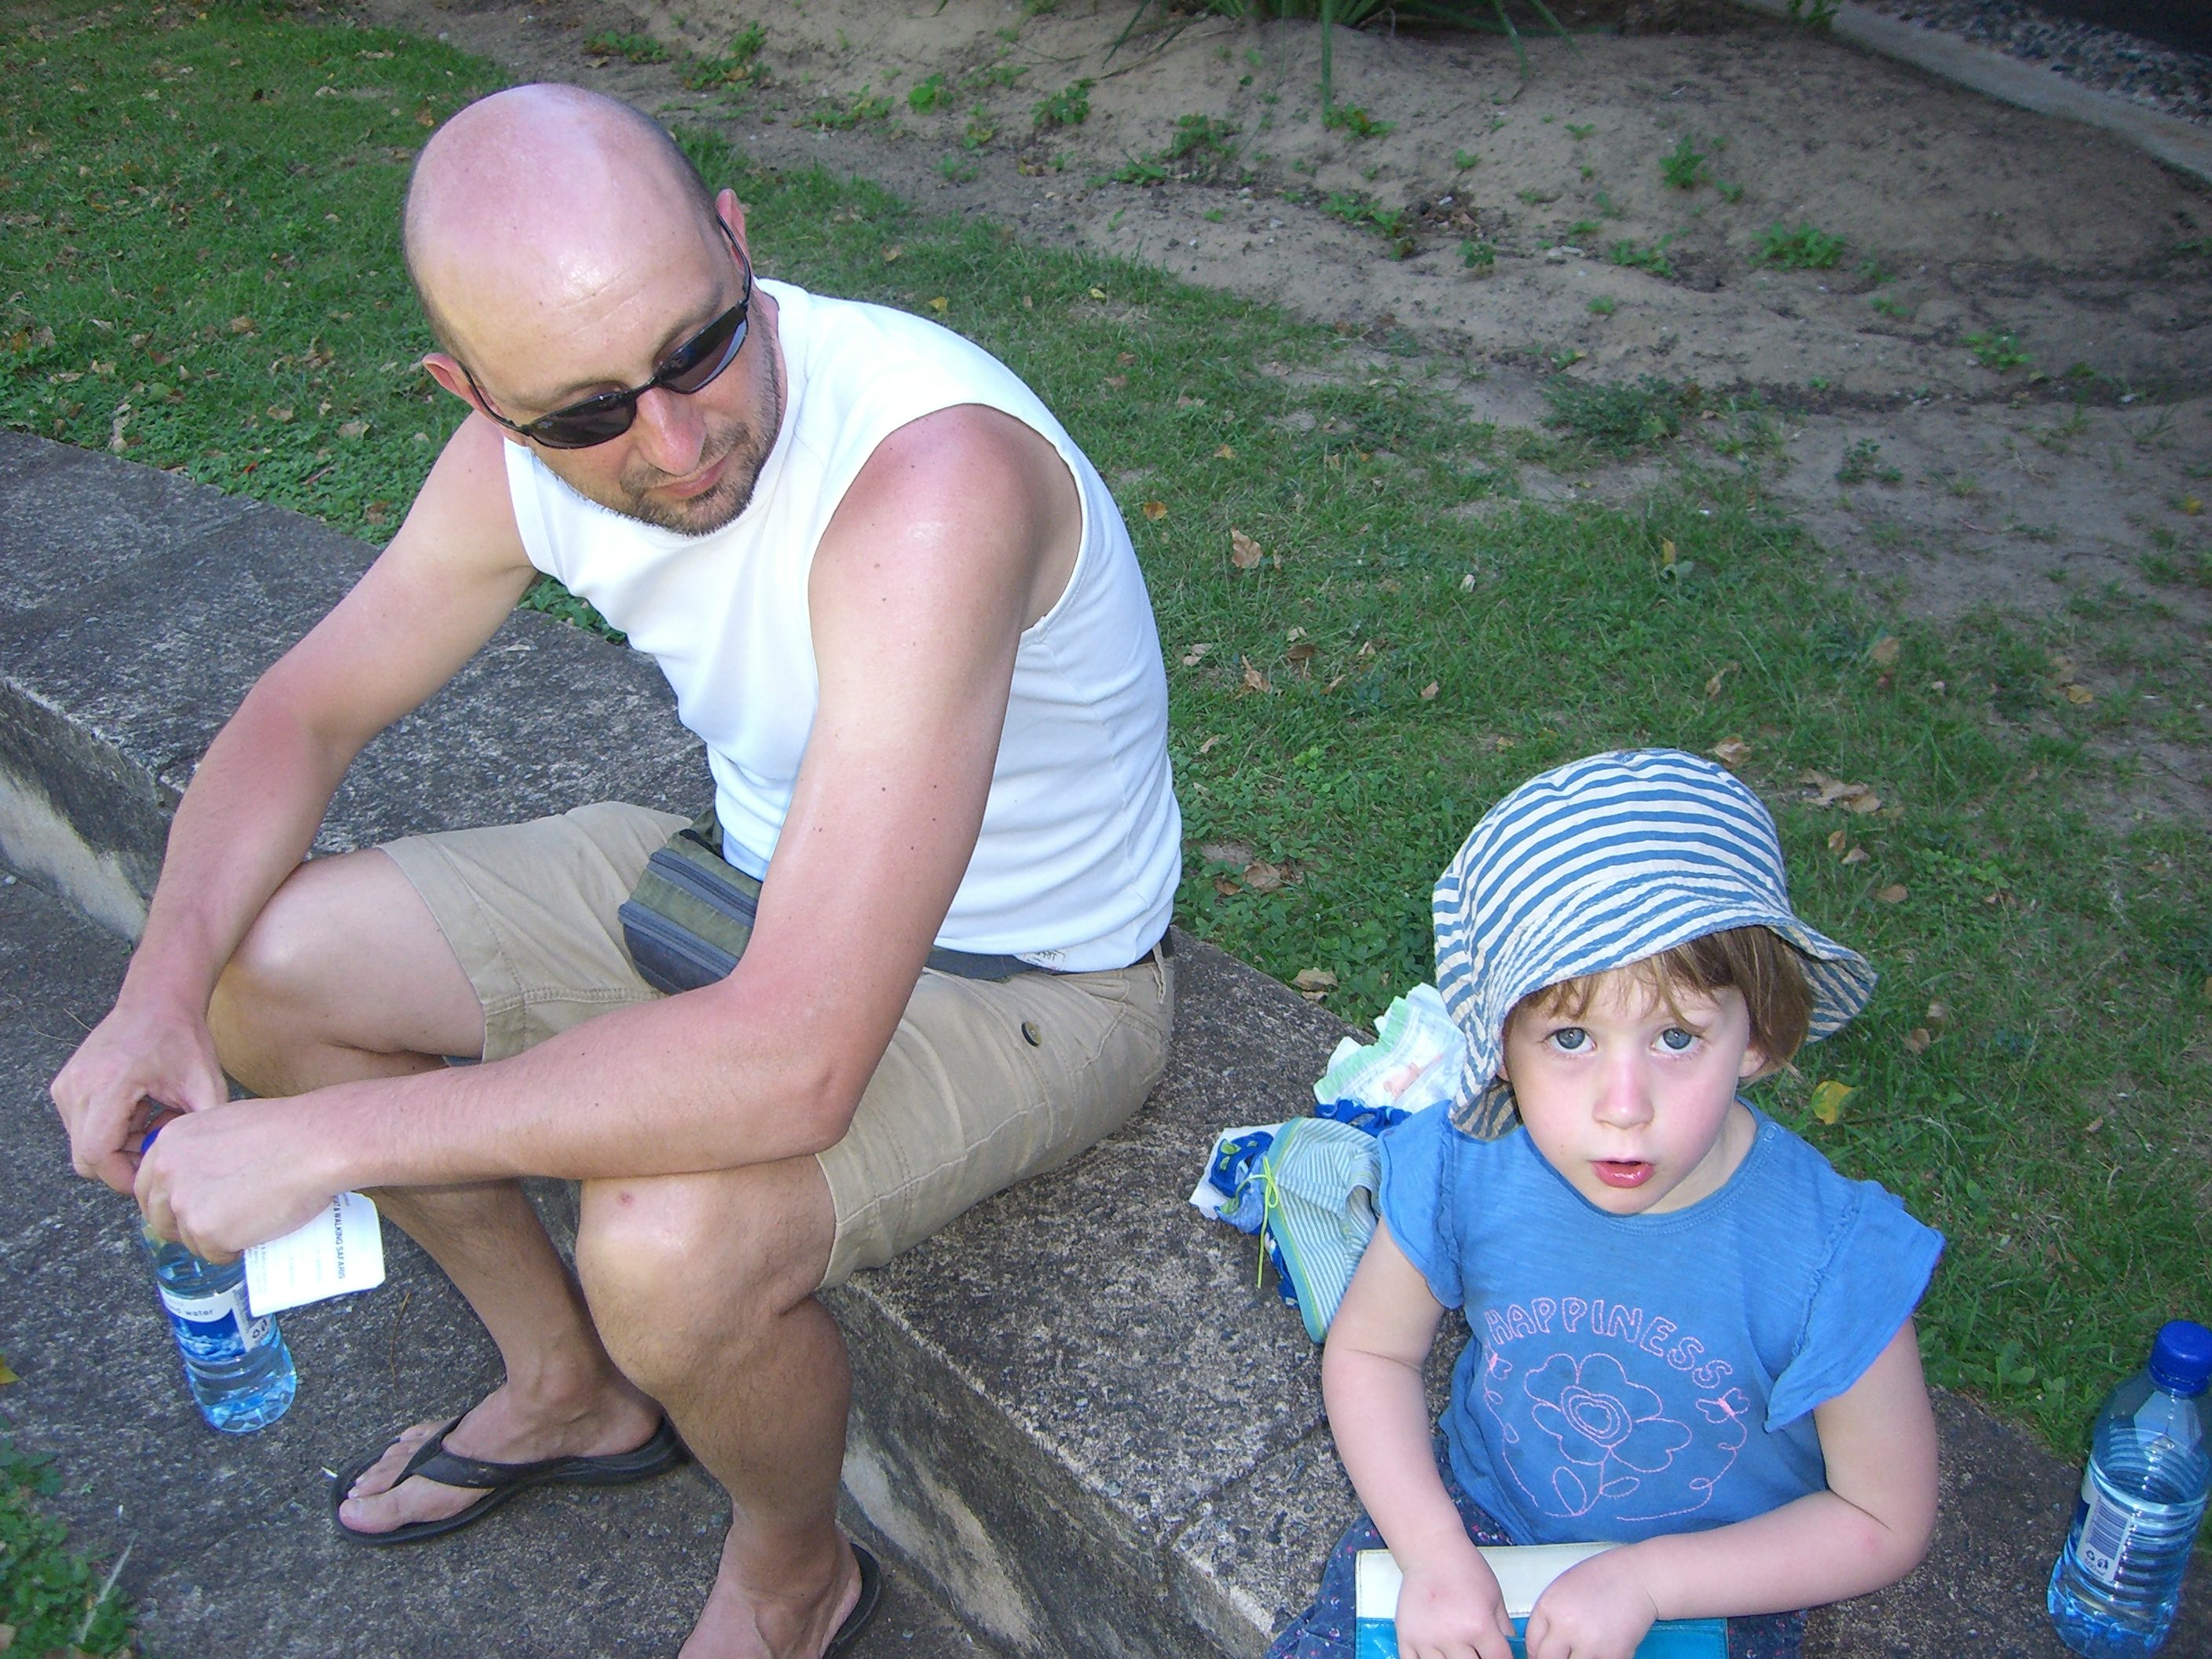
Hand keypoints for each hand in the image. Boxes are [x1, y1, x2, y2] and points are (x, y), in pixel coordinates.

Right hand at [50, 995, 226, 1192]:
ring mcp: (66, 1086)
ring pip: (84, 1144)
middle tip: (160, 1143)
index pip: (96, 1154)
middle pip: (86, 1157)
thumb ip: (201, 1129)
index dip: (123, 1175)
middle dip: (124, 1162)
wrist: (158, 1001)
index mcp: (109, 1084)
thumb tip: (196, 1169)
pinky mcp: (65, 1086)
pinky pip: (82, 1127)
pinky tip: (141, 1109)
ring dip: (119, 1144)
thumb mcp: (205, 1086)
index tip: (153, 1173)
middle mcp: (78, 1086)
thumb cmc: (184, 1039)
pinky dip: (111, 1129)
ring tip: (156, 1118)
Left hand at [134, 1097, 336, 1260]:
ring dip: (214, 1238)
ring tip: (250, 1222)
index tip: (188, 1210)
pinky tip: (259, 1230)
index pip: (148, 1186)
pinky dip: (235, 1249)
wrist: (315, 1144)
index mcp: (169, 1142)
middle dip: (184, 1227)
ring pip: (188, 1239)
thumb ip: (201, 1151)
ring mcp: (184, 1203)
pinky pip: (214, 1254)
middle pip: (159, 1217)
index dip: (167, 1203)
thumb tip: (201, 1177)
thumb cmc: (287, 1131)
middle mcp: (167, 1173)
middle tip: (217, 1225)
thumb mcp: (227, 1126)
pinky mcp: (206, 1231)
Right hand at [1395, 1552, 1518, 1658]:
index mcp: (1479, 1625)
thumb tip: (1512, 1653)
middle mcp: (1452, 1635)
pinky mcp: (1406, 1636)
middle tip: (1477, 1650)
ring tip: (1458, 1651)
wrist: (1431, 1550)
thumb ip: (1505, 1629)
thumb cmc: (1465, 1569)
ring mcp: (1426, 1638)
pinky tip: (1437, 1655)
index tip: (1497, 1656)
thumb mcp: (1495, 1597)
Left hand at [1523, 1548, 1660, 1658]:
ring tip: (1585, 1648)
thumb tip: (1541, 1647)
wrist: (1638, 1578)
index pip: (1532, 1644)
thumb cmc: (1601, 1579)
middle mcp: (1566, 1626)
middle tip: (1563, 1654)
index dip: (1536, 1653)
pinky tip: (1603, 1647)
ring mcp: (1591, 1643)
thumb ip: (1549, 1617)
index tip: (1543, 1655)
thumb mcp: (1563, 1589)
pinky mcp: (1614, 1655)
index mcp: (1550, 1606)